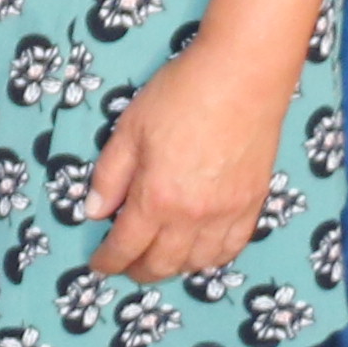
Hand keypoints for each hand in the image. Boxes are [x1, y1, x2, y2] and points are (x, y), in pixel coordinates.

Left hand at [83, 33, 291, 281]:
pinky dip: (211, 258)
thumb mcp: (129, 128)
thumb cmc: (181, 94)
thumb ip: (109, 176)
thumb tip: (94, 212)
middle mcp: (192, 216)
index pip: (125, 247)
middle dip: (138, 271)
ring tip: (159, 260)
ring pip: (197, 263)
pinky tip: (199, 251)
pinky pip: (231, 248)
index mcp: (156, 198)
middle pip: (161, 264)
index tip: (98, 264)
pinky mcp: (253, 204)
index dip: (108, 261)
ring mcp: (227, 214)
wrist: (243, 75)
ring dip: (173, 268)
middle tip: (125, 266)